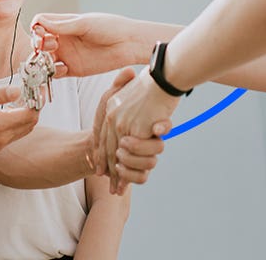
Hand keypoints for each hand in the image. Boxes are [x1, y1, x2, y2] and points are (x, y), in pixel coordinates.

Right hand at [0, 85, 39, 153]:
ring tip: (21, 98)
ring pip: (23, 130)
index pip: (30, 115)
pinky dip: (17, 122)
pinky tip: (9, 110)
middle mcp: (1, 139)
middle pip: (30, 124)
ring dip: (26, 115)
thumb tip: (18, 90)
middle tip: (31, 91)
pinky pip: (13, 135)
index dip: (37, 100)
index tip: (37, 88)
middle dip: (34, 107)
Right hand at [31, 13, 151, 77]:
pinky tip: (61, 68)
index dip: (37, 28)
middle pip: (40, 42)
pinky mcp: (74, 69)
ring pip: (45, 58)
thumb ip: (63, 25)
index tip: (41, 32)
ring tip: (49, 59)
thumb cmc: (111, 27)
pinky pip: (57, 73)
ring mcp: (68, 54)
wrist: (129, 44)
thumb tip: (41, 22)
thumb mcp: (86, 23)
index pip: (42, 23)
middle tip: (45, 46)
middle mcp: (65, 39)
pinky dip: (53, 72)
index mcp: (66, 24)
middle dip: (38, 44)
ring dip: (42, 60)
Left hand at [90, 68, 166, 185]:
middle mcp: (112, 117)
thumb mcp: (132, 91)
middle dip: (108, 170)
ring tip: (117, 188)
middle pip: (107, 149)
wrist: (164, 76)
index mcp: (110, 108)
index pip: (101, 136)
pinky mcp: (136, 130)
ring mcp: (123, 124)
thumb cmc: (153, 83)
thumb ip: (126, 102)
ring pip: (117, 156)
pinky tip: (127, 182)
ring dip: (119, 174)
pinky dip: (128, 170)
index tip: (101, 171)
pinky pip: (130, 155)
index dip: (101, 155)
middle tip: (110, 188)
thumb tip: (125, 116)